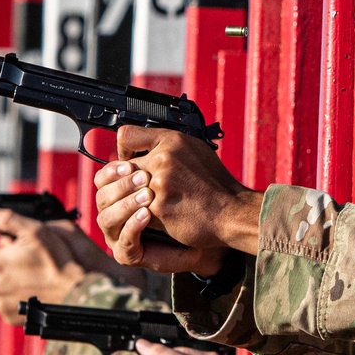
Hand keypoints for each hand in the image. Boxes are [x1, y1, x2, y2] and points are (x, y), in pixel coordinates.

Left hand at [0, 210, 85, 323]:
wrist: (75, 294)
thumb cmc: (58, 262)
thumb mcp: (36, 231)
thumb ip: (8, 221)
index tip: (8, 254)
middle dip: (4, 270)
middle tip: (26, 265)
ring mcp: (2, 305)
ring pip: (1, 292)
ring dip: (12, 286)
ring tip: (34, 280)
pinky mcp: (12, 319)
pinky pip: (10, 307)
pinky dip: (19, 301)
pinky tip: (34, 294)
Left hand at [94, 127, 262, 270]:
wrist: (231, 212)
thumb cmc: (213, 184)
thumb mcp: (194, 150)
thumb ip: (165, 145)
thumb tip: (138, 147)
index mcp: (172, 140)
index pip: (126, 136)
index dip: (123, 151)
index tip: (128, 162)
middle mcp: (164, 157)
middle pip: (123, 168)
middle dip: (127, 182)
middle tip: (135, 192)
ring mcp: (160, 183)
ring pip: (127, 191)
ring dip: (132, 201)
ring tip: (143, 206)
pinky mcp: (158, 207)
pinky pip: (136, 211)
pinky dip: (142, 217)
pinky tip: (154, 219)